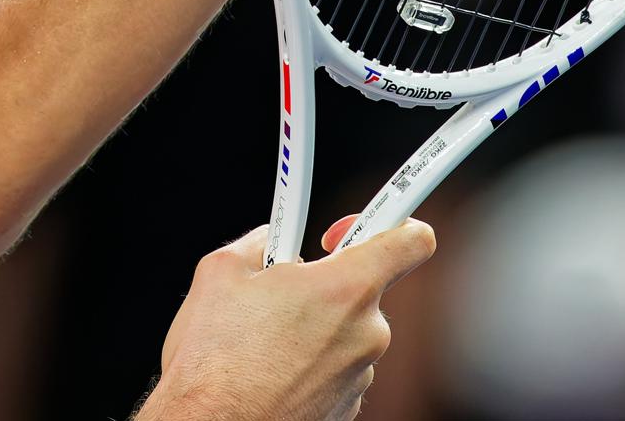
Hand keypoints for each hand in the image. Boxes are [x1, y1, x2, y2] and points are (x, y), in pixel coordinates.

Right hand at [136, 218, 434, 420]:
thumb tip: (268, 242)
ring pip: (346, 333)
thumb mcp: (220, 272)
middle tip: (278, 291)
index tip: (356, 228)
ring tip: (264, 340)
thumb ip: (259, 242)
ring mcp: (361, 377)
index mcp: (345, 289)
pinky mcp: (348, 408)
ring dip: (314, 329)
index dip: (393, 222)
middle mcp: (367, 334)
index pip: (410, 240)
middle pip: (363, 290)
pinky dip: (310, 364)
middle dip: (323, 285)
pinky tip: (270, 369)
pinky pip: (337, 369)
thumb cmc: (215, 361)